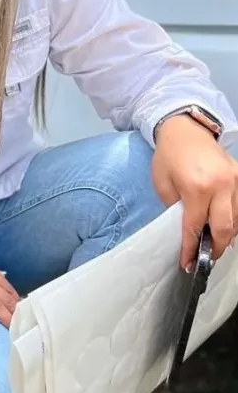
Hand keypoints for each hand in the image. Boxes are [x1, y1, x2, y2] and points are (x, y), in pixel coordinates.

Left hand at [152, 114, 237, 268]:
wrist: (184, 130)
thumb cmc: (168, 156)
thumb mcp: (162, 184)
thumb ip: (176, 208)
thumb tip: (188, 230)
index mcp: (196, 187)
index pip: (196, 226)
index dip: (191, 247)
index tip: (187, 263)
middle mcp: (221, 185)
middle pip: (225, 228)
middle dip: (216, 248)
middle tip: (206, 258)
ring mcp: (235, 180)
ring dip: (227, 236)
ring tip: (214, 246)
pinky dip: (234, 221)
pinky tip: (224, 228)